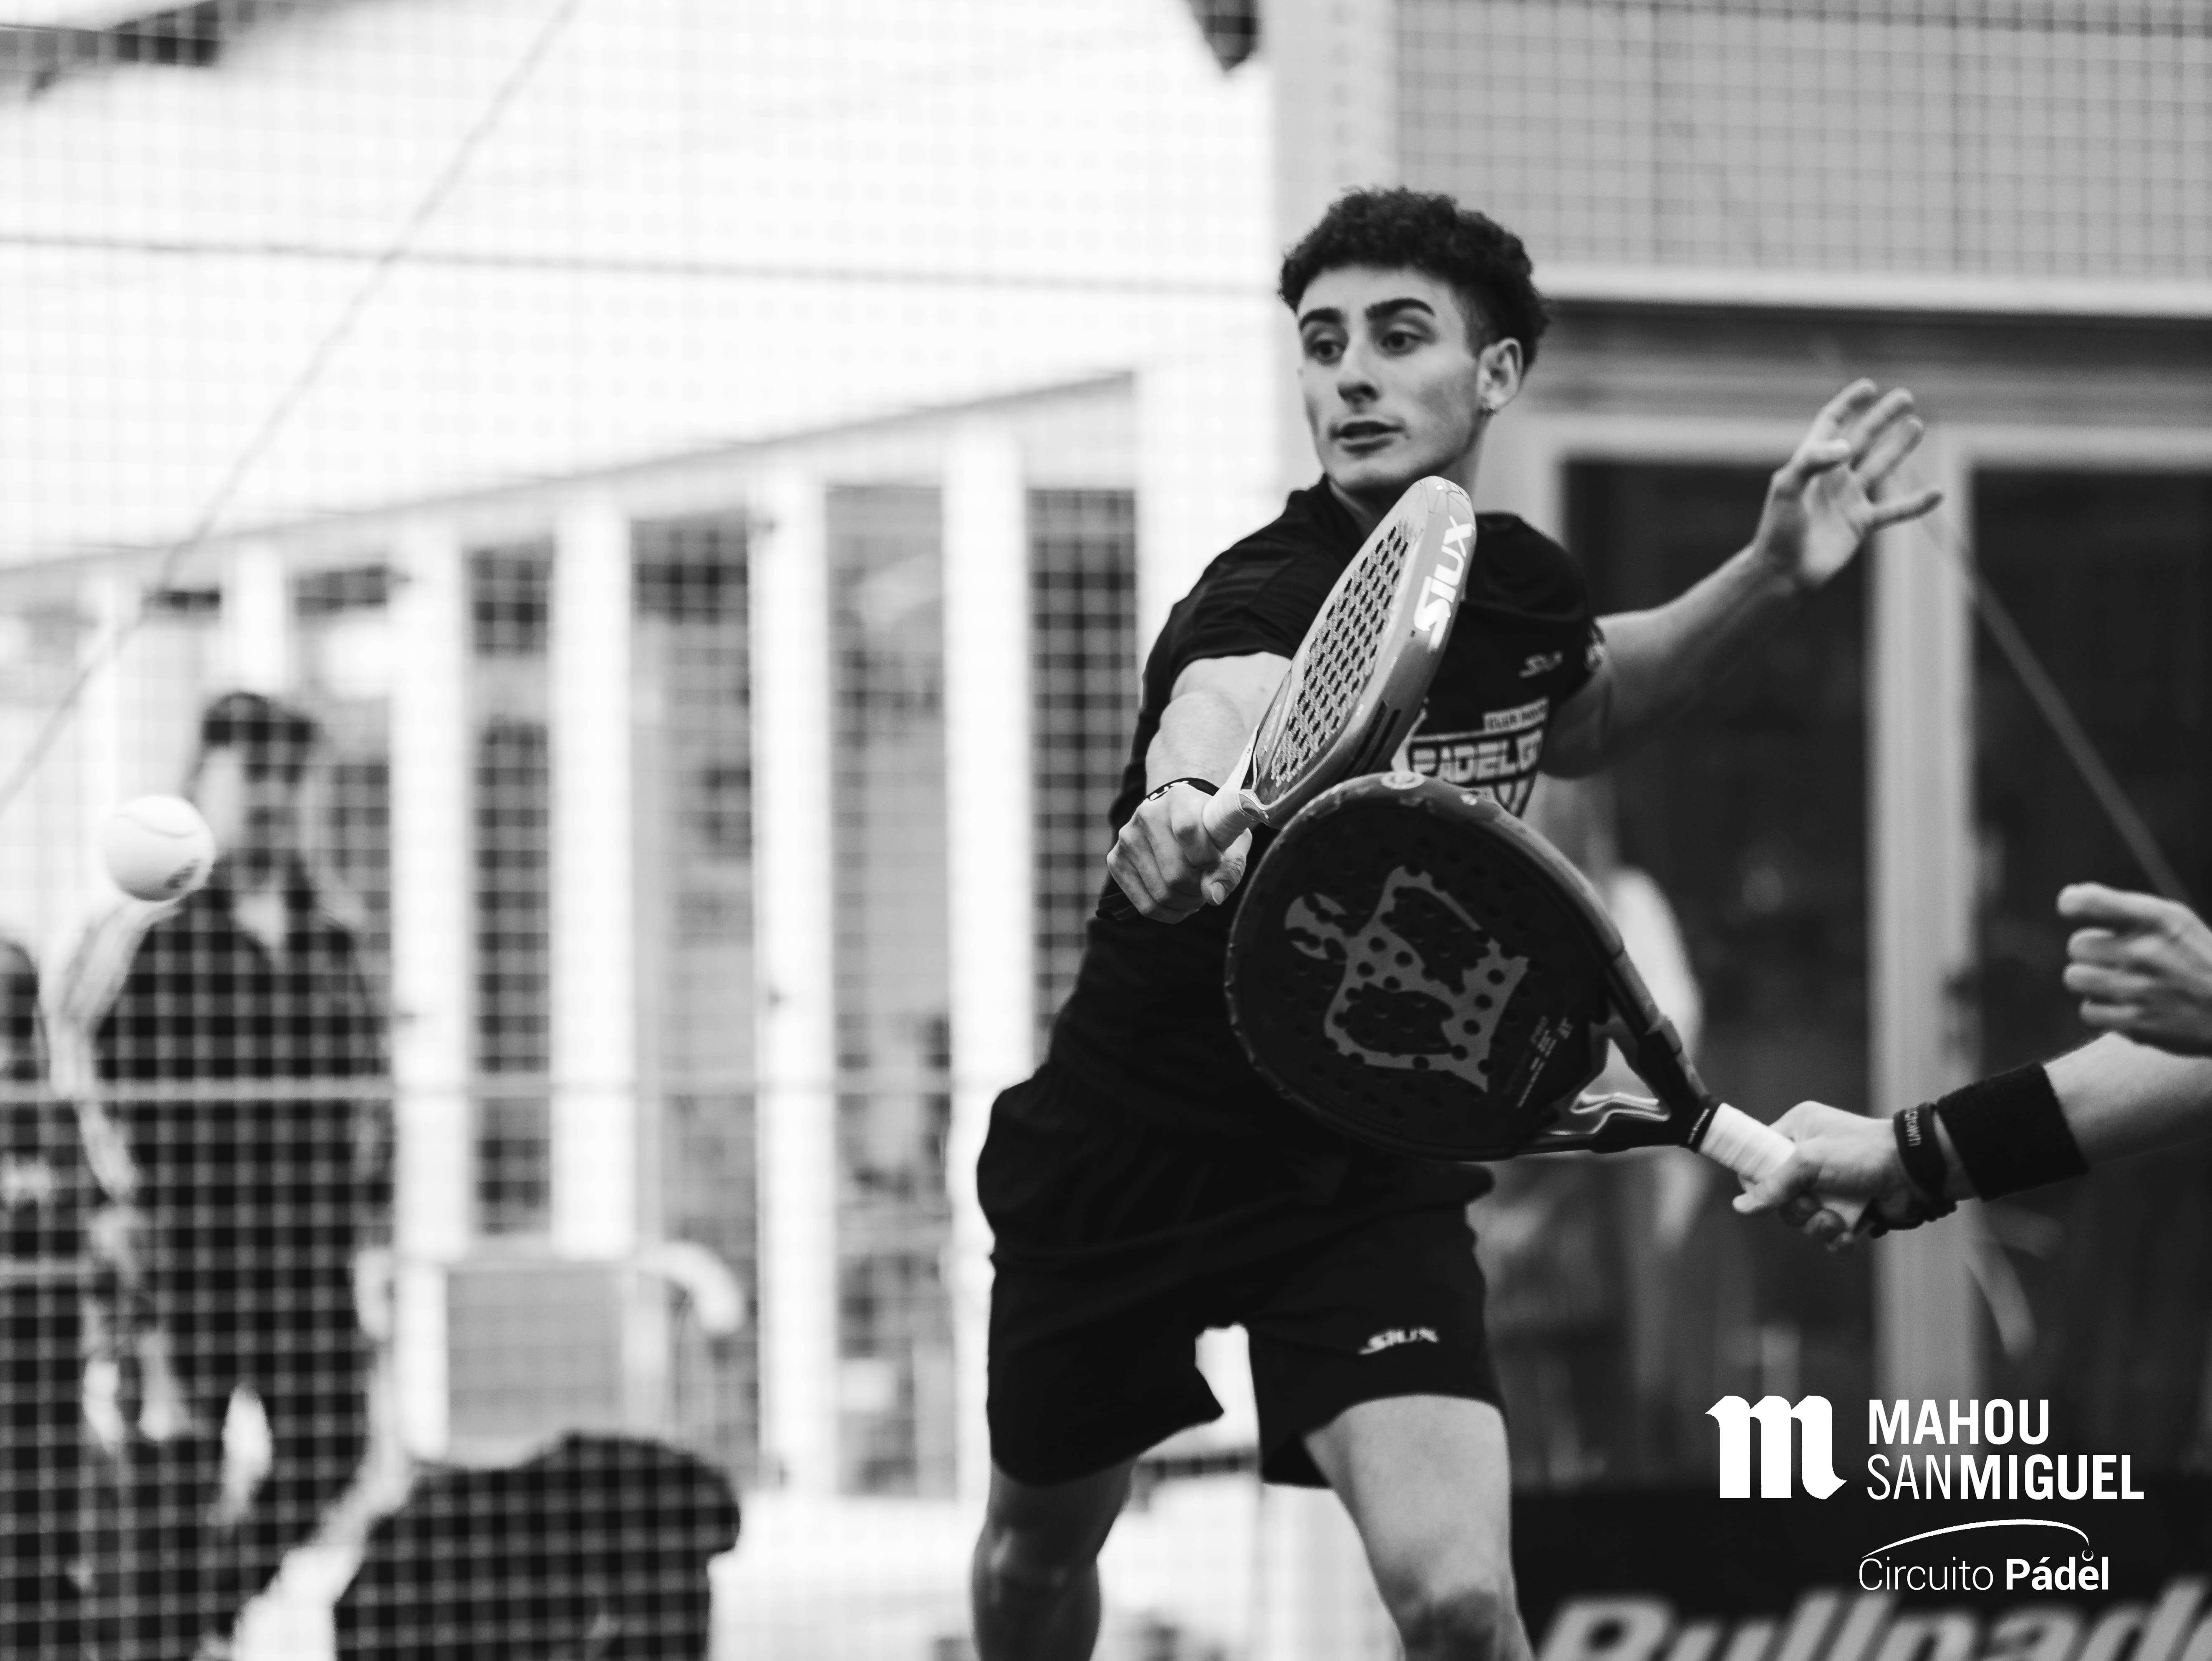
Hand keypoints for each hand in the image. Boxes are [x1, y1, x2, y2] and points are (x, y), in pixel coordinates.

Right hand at [1104, 781, 1253, 921]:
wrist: (1178, 820)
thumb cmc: (1210, 831)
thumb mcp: (1231, 841)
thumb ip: (1229, 867)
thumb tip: (1213, 896)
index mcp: (1179, 798)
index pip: (1188, 830)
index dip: (1207, 858)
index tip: (1216, 863)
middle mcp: (1147, 814)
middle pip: (1176, 873)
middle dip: (1199, 889)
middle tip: (1207, 884)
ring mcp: (1127, 839)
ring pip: (1162, 893)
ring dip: (1186, 902)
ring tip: (1195, 892)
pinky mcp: (1116, 862)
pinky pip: (1146, 906)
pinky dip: (1170, 913)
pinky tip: (1181, 902)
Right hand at [1733, 1101, 1922, 1250]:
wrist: (1914, 1171)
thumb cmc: (1861, 1152)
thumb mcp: (1809, 1160)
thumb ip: (1773, 1184)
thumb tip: (1740, 1207)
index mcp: (1798, 1132)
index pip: (1760, 1157)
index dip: (1757, 1181)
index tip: (1765, 1195)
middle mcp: (1812, 1159)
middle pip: (1781, 1196)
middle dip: (1796, 1209)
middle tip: (1812, 1204)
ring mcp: (1831, 1185)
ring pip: (1804, 1218)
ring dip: (1818, 1226)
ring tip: (1836, 1221)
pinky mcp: (1850, 1209)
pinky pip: (1829, 1233)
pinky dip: (1837, 1238)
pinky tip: (1849, 1234)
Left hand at [1754, 382, 1943, 589]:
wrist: (1783, 571)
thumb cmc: (1778, 529)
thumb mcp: (1787, 488)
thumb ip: (1812, 461)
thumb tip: (1847, 445)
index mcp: (1811, 464)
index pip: (1830, 424)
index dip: (1847, 405)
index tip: (1867, 387)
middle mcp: (1832, 478)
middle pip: (1862, 439)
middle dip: (1882, 418)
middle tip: (1905, 397)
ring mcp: (1849, 500)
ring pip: (1880, 466)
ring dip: (1899, 447)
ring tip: (1917, 424)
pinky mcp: (1861, 524)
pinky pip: (1895, 510)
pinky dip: (1916, 503)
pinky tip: (1937, 492)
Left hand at [2060, 883, 2211, 1055]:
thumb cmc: (2197, 959)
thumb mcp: (2174, 922)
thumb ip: (2123, 908)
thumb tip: (2068, 897)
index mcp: (2160, 920)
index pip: (2091, 902)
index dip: (2072, 903)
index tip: (2071, 908)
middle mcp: (2147, 952)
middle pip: (2077, 945)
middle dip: (2093, 953)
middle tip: (2121, 960)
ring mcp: (2140, 988)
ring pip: (2075, 977)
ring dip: (2092, 982)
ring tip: (2121, 983)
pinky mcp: (2136, 1023)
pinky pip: (2087, 1011)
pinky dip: (2102, 1011)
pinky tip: (2126, 1006)